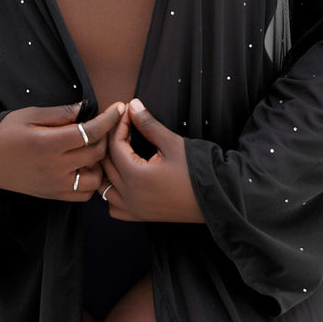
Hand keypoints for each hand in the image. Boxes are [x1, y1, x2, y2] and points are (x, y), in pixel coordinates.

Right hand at [0, 101, 124, 200]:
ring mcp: (55, 185)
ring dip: (99, 164)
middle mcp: (55, 167)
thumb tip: (85, 109)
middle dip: (106, 137)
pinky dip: (90, 182)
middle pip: (96, 153)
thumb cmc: (3, 133)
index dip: (109, 119)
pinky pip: (82, 195)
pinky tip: (83, 168)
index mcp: (49, 143)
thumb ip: (60, 113)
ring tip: (92, 150)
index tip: (118, 108)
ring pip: (95, 179)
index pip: (91, 132)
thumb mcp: (29, 115)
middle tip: (105, 127)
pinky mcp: (52, 195)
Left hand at [101, 99, 204, 222]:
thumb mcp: (172, 143)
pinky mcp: (141, 216)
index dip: (120, 125)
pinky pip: (114, 207)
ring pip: (104, 187)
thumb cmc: (197, 171)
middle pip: (105, 164)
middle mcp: (129, 195)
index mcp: (135, 176)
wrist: (217, 198)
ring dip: (107, 169)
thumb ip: (148, 124)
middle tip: (123, 127)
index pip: (115, 146)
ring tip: (120, 152)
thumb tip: (133, 105)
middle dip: (111, 142)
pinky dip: (113, 194)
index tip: (127, 112)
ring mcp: (134, 208)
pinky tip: (124, 179)